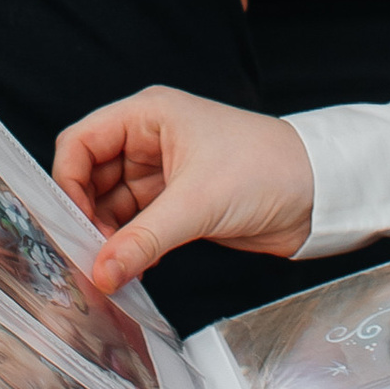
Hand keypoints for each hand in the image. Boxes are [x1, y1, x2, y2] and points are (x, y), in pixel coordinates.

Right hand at [53, 86, 314, 292]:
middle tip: (87, 257)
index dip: (68, 182)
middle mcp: (150, 140)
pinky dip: (132, 247)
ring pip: (113, 206)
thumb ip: (143, 240)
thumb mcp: (198, 203)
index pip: (82, 142)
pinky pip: (139, 226)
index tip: (69, 224)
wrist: (321, 194)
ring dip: (109, 238)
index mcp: (149, 116)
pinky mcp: (179, 204)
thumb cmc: (269, 169)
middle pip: (92, 177)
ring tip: (111, 270)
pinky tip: (133, 269)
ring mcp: (164, 173)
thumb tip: (100, 272)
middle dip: (86, 216)